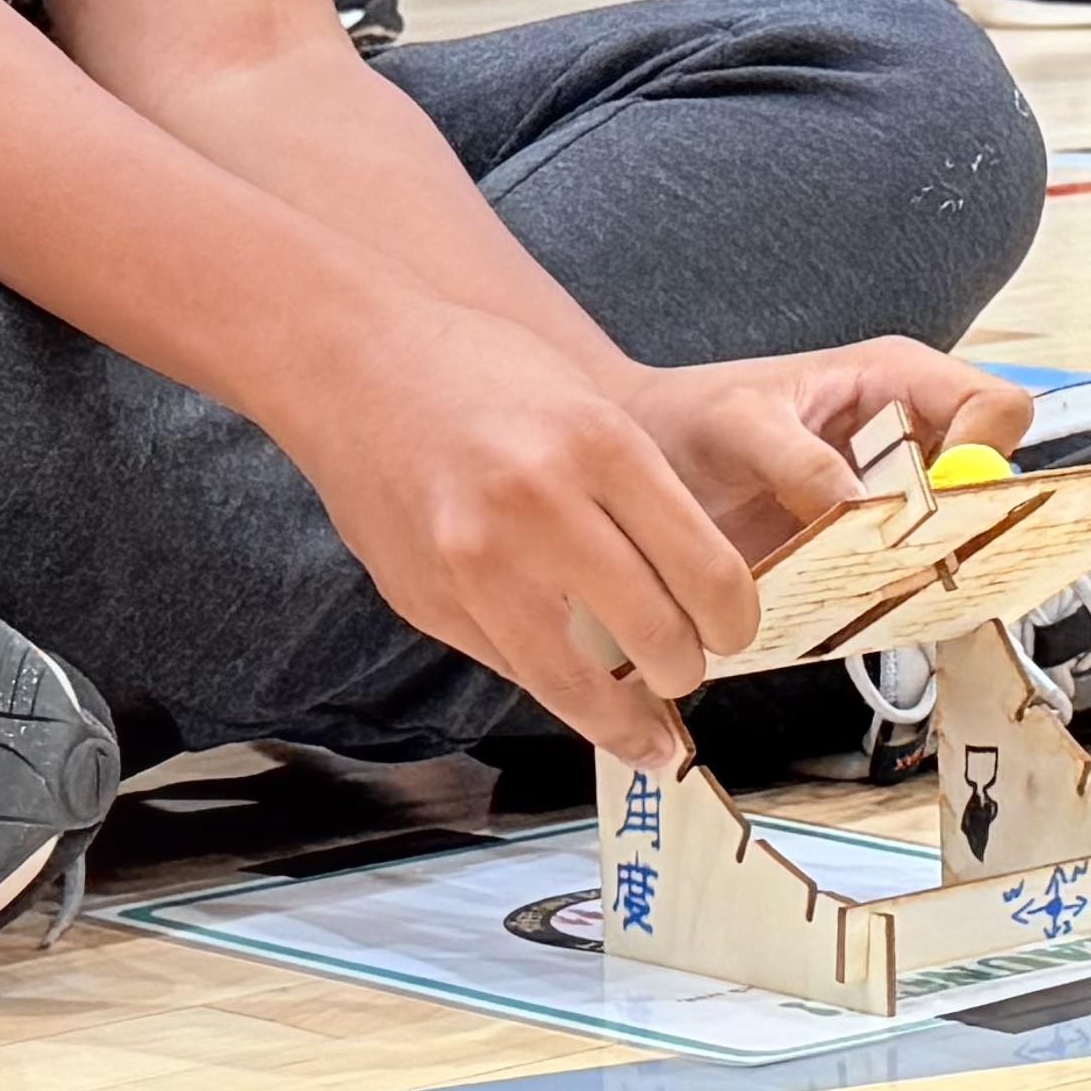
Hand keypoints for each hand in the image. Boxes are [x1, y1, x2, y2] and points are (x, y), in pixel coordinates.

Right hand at [270, 304, 763, 769]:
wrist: (354, 360)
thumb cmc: (482, 373)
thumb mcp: (590, 408)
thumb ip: (641, 496)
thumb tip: (698, 593)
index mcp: (601, 446)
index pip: (708, 574)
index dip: (736, 620)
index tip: (736, 630)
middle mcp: (541, 508)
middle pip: (657, 637)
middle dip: (688, 668)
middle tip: (691, 667)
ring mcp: (476, 564)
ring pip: (580, 685)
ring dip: (627, 716)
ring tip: (648, 730)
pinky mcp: (429, 601)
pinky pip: (513, 669)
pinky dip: (552, 682)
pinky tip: (573, 686)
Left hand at [614, 341, 1030, 562]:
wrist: (633, 471)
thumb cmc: (686, 421)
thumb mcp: (738, 424)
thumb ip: (800, 460)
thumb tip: (862, 507)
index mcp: (896, 380)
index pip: (995, 409)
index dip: (981, 454)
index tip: (932, 496)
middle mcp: (909, 438)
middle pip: (991, 485)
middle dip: (959, 525)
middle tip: (901, 554)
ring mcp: (894, 500)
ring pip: (958, 541)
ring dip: (922, 569)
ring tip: (859, 578)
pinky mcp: (871, 552)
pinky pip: (911, 581)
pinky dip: (887, 598)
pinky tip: (842, 599)